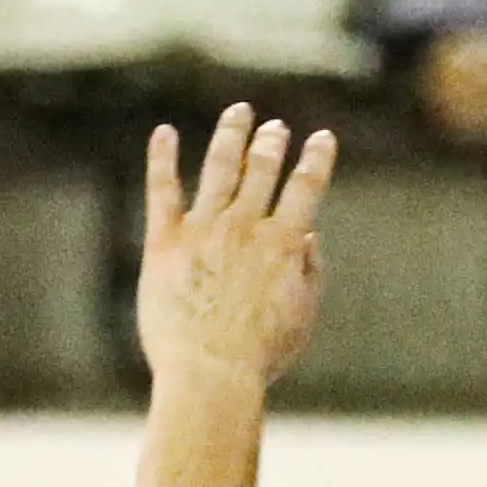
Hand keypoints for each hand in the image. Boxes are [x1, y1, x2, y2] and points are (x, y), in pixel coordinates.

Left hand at [139, 105, 336, 389]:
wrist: (209, 372)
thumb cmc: (260, 356)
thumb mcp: (302, 316)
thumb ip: (309, 270)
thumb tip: (307, 234)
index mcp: (284, 243)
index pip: (307, 187)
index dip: (317, 159)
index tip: (322, 138)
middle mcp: (246, 226)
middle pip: (262, 168)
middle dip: (272, 143)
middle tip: (275, 128)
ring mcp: (204, 230)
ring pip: (220, 167)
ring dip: (232, 136)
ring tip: (239, 114)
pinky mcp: (165, 242)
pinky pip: (164, 190)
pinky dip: (163, 158)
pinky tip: (164, 133)